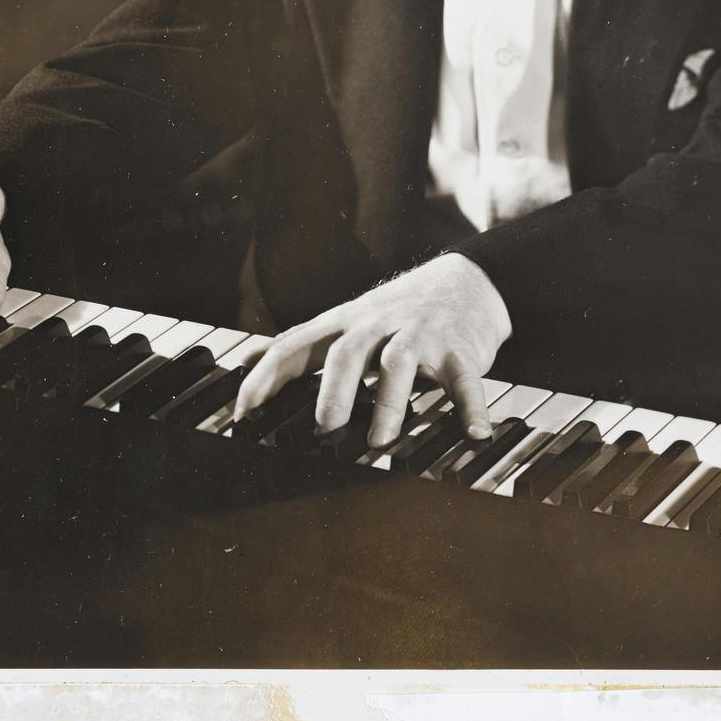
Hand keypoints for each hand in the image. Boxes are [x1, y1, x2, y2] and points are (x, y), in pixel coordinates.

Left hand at [233, 254, 511, 449]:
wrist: (466, 281)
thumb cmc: (396, 311)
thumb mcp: (346, 320)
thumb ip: (302, 343)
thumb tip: (248, 360)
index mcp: (345, 323)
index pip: (296, 344)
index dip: (268, 376)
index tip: (246, 411)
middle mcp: (378, 325)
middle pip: (348, 352)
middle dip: (333, 390)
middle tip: (324, 429)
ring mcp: (420, 335)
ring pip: (399, 363)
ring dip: (388, 402)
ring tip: (380, 440)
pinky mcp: (460, 349)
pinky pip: (465, 380)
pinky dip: (471, 407)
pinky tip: (474, 432)